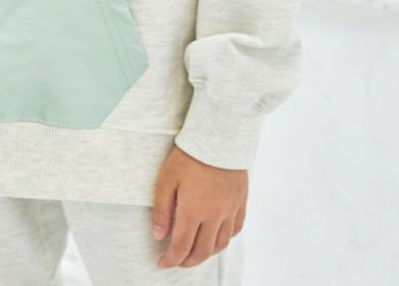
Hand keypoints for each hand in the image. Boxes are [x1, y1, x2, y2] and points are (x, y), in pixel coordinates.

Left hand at [151, 145, 246, 268]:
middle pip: (202, 252)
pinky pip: (236, 229)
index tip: (162, 263)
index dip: (170, 260)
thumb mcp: (166, 179)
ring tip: (195, 251)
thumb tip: (158, 236)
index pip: (181, 248)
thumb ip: (162, 210)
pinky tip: (217, 235)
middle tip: (177, 260)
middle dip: (187, 261)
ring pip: (220, 244)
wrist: (218, 135)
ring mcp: (230, 209)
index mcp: (193, 212)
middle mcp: (214, 216)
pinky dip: (225, 238)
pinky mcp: (240, 201)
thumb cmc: (189, 155)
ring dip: (207, 253)